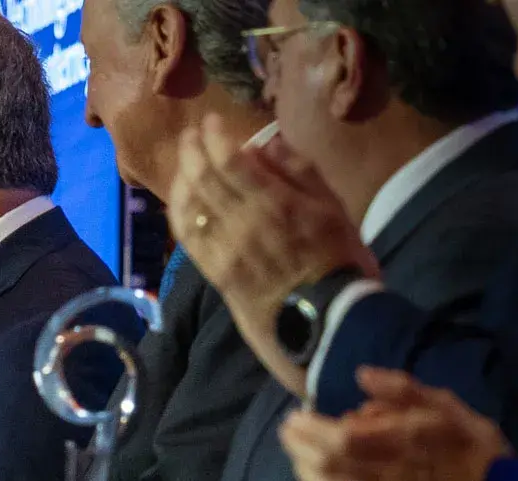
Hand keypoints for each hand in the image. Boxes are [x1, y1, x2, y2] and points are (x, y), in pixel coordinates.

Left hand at [168, 116, 378, 395]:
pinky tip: (179, 197)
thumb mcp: (334, 208)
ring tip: (183, 159)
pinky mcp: (215, 272)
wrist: (327, 321)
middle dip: (192, 151)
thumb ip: (299, 172)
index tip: (210, 121)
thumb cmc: (339, 259)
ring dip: (181, 177)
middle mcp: (244, 224)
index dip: (215, 137)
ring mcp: (225, 250)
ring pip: (190, 206)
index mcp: (277, 204)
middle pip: (204, 179)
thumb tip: (266, 143)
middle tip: (190, 134)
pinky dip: (178, 211)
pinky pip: (187, 236)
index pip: (231, 162)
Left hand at [279, 367, 510, 480]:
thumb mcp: (447, 407)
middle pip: (328, 463)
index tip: (297, 415)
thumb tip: (362, 374)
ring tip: (296, 454)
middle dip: (299, 446)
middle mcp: (387, 472)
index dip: (311, 427)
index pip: (342, 437)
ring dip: (305, 471)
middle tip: (287, 429)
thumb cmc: (473, 448)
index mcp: (402, 442)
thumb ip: (403, 390)